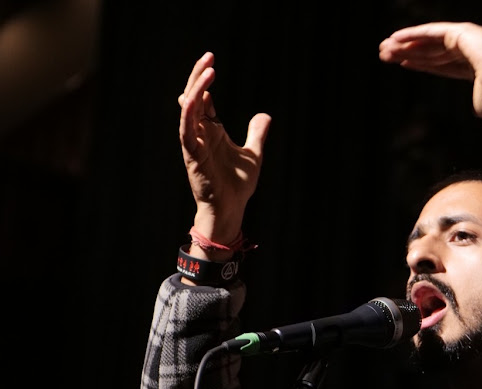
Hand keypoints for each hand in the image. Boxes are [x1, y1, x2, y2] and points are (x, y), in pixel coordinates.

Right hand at [178, 52, 270, 243]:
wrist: (231, 209)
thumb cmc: (237, 185)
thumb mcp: (253, 154)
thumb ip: (256, 134)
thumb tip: (265, 115)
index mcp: (212, 131)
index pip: (204, 99)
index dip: (206, 80)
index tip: (211, 61)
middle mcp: (200, 134)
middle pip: (194, 97)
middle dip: (199, 76)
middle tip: (208, 56)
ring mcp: (194, 143)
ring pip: (189, 109)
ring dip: (196, 88)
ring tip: (207, 70)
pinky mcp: (192, 155)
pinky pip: (186, 130)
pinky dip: (188, 113)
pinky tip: (194, 97)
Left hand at [379, 22, 481, 123]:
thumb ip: (478, 106)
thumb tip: (478, 113)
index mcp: (475, 68)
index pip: (442, 64)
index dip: (423, 63)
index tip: (404, 64)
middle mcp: (471, 49)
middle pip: (432, 51)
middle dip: (409, 53)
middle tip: (387, 55)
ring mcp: (468, 38)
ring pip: (429, 41)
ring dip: (405, 44)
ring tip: (384, 49)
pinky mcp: (462, 32)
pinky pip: (431, 32)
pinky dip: (413, 35)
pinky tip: (395, 38)